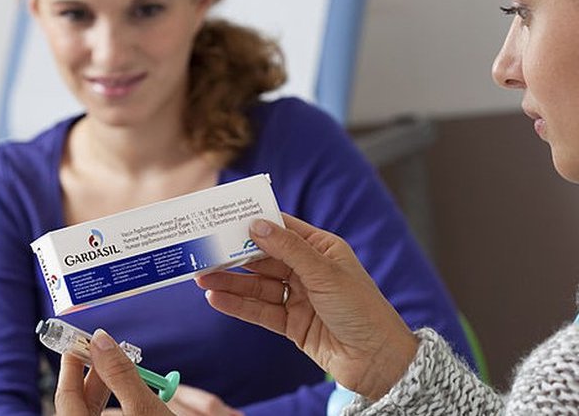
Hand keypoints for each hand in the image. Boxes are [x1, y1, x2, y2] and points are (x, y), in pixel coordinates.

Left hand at [55, 330, 241, 415]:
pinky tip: (126, 393)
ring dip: (103, 389)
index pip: (66, 396)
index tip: (77, 341)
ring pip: (90, 415)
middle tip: (102, 350)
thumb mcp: (145, 408)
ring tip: (117, 368)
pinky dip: (112, 406)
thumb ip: (120, 373)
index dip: (71, 365)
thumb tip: (100, 340)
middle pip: (77, 406)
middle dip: (91, 375)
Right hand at [195, 213, 418, 399]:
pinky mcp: (292, 324)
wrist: (376, 360)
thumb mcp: (325, 273)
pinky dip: (239, 305)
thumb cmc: (362, 310)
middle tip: (205, 251)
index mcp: (323, 249)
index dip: (256, 223)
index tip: (225, 218)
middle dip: (235, 256)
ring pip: (258, 286)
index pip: (284, 229)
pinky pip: (261, 310)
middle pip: (265, 258)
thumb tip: (258, 224)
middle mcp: (309, 271)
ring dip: (231, 281)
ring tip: (202, 276)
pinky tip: (217, 298)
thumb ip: (289, 250)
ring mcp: (299, 297)